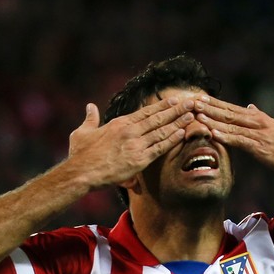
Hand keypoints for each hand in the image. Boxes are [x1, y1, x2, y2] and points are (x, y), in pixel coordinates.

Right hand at [67, 97, 195, 186]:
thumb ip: (90, 118)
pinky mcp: (139, 160)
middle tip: (192, 102)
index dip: (163, 105)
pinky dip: (172, 140)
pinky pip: (160, 148)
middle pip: (158, 118)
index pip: (146, 111)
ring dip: (179, 122)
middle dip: (177, 109)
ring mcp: (136, 145)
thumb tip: (90, 107)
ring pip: (162, 131)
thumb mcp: (83, 132)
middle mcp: (130, 131)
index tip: (175, 100)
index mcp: (120, 123)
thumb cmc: (80, 155)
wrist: (81, 173)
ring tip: (192, 115)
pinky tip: (182, 133)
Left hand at [194, 96, 273, 173]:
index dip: (214, 103)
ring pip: (232, 124)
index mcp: (257, 117)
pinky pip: (240, 140)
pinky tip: (214, 133)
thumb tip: (250, 106)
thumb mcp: (273, 127)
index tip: (198, 97)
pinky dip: (226, 136)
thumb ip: (258, 117)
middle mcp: (256, 121)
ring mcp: (258, 133)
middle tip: (191, 101)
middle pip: (228, 112)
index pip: (231, 108)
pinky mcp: (261, 147)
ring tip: (197, 115)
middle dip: (209, 107)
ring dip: (213, 119)